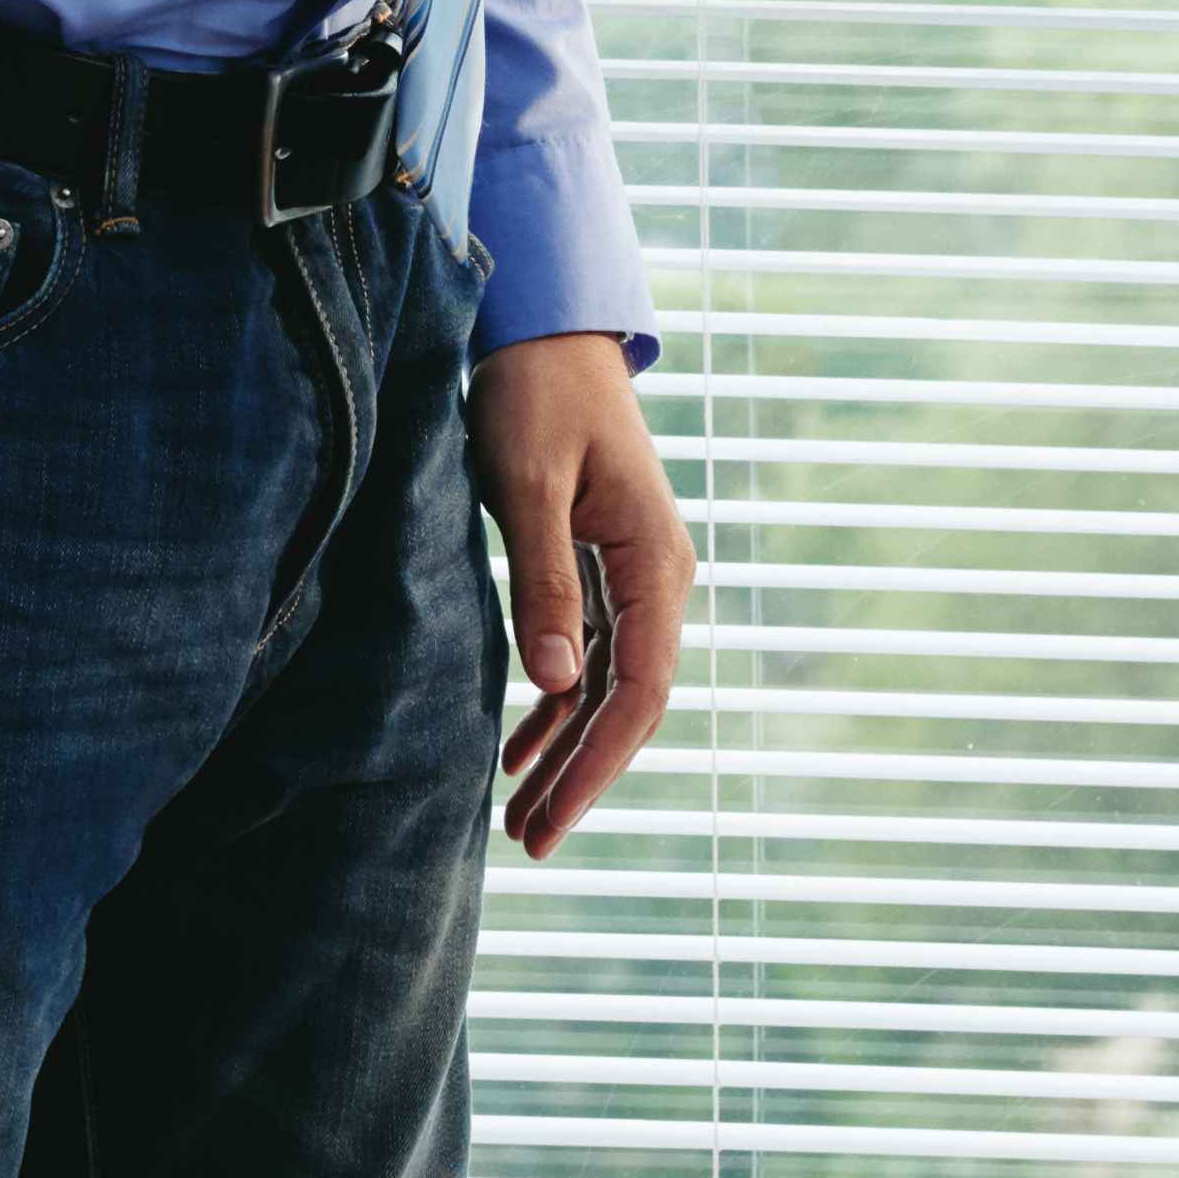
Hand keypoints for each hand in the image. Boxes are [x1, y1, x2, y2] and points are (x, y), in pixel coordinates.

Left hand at [472, 329, 687, 858]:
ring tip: (520, 817)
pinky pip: (590, 657)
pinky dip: (557, 706)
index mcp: (655, 563)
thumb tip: (557, 682)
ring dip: (567, 752)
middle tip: (530, 843)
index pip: (638, 690)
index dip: (597, 765)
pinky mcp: (604, 568)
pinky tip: (520, 750)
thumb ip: (545, 583)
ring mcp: (634, 576)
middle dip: (583, 777)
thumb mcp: (528, 486)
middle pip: (630, 704)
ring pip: (609, 688)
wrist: (549, 334)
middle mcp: (658, 578)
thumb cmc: (536, 396)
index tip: (551, 819)